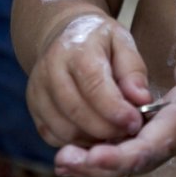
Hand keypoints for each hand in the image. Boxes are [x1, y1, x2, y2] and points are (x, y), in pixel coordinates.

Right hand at [28, 13, 150, 149]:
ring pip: (65, 129)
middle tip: (128, 132)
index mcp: (77, 50)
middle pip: (78, 112)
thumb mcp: (122, 42)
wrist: (64, 33)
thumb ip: (133, 71)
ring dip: (92, 139)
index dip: (116, 110)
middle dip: (107, 129)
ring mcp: (38, 90)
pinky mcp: (34, 107)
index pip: (94, 86)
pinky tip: (94, 134)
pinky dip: (75, 142)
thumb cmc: (99, 40)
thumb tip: (141, 100)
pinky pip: (53, 136)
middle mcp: (51, 70)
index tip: (135, 122)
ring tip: (113, 133)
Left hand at [52, 53, 175, 176]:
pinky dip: (98, 153)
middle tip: (64, 160)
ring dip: (91, 163)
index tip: (94, 156)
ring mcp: (160, 141)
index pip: (147, 148)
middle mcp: (167, 141)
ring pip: (122, 160)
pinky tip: (74, 150)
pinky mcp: (154, 134)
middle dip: (95, 165)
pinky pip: (123, 150)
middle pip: (128, 163)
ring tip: (60, 159)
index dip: (120, 155)